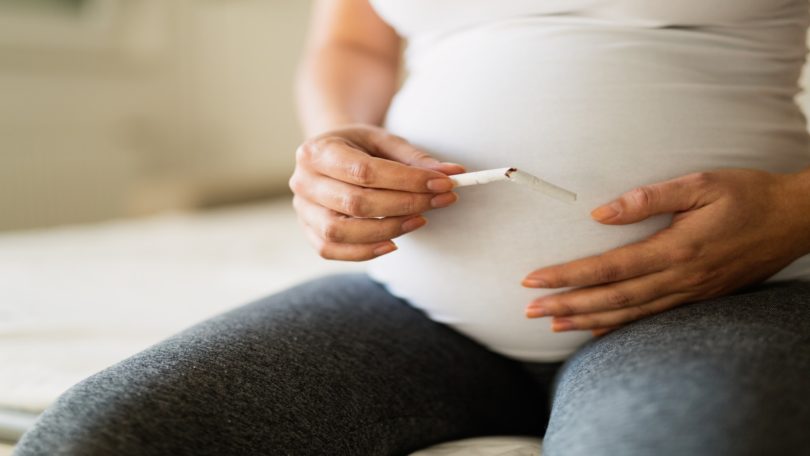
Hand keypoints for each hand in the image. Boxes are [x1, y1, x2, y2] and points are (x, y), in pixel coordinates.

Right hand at [289, 124, 464, 260]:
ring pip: (341, 231)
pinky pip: (332, 251)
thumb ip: (415, 158)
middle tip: (439, 200)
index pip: (364, 171)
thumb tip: (452, 174)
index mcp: (317, 150)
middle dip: (404, 204)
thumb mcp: (384, 142)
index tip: (443, 183)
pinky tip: (394, 243)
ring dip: (387, 229)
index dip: (406, 181)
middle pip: (356, 203)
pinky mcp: (309, 232)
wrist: (329, 156)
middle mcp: (303, 181)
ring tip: (420, 220)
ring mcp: (302, 210)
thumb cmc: (359, 148)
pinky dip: (365, 252)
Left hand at [521, 169, 809, 335]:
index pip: (609, 268)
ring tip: (553, 323)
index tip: (535, 279)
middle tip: (530, 310)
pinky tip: (597, 330)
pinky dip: (620, 327)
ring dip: (588, 320)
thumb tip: (601, 213)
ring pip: (629, 314)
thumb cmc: (747, 195)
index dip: (568, 276)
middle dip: (567, 305)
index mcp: (676, 248)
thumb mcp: (702, 183)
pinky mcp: (698, 298)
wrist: (795, 220)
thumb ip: (650, 198)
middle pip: (612, 299)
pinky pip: (651, 318)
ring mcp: (690, 293)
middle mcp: (680, 278)